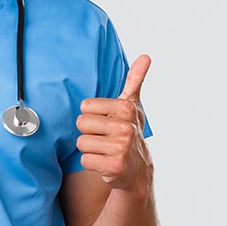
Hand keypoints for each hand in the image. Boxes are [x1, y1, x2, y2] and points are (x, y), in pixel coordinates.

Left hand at [76, 54, 153, 197]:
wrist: (138, 169)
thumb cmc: (128, 132)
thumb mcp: (132, 106)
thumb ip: (135, 80)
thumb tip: (145, 56)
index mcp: (127, 108)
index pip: (85, 106)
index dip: (93, 116)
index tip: (108, 122)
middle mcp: (126, 127)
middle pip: (81, 123)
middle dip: (90, 132)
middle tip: (105, 138)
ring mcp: (121, 147)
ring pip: (81, 142)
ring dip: (90, 148)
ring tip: (105, 150)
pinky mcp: (114, 166)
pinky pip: (84, 159)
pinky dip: (92, 163)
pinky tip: (105, 162)